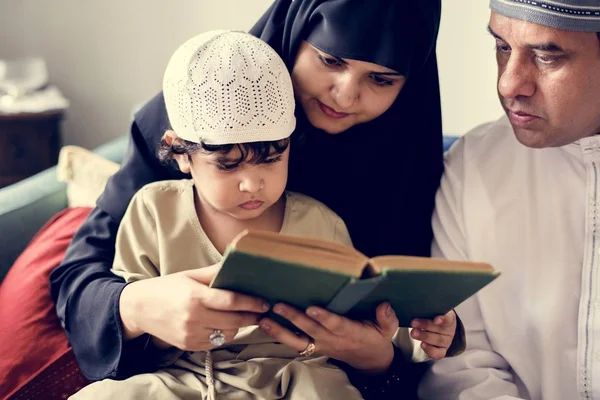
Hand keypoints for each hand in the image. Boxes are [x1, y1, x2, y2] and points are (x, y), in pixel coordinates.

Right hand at [119, 264, 268, 350]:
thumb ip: (214, 272)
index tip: (265, 302)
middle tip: (262, 312)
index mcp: (195, 296)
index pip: (231, 301)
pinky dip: (222, 335)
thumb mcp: (190, 275)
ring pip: (226, 334)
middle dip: (251, 316)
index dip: (251, 302)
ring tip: (242, 317)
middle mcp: (193, 317)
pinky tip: (223, 325)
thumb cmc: (167, 287)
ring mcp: (190, 333)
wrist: (139, 308)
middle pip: (233, 320)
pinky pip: (214, 343)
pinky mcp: (188, 345)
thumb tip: (237, 261)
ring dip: (237, 327)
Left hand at [259, 302, 397, 373]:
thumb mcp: (387, 329)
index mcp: (351, 332)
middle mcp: (332, 339)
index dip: (324, 317)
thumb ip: (386, 317)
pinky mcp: (314, 347)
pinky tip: (265, 326)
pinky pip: (295, 344)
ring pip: (297, 340)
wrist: (370, 361)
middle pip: (311, 330)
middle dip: (294, 318)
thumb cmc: (376, 338)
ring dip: (279, 331)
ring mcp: (321, 345)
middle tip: (278, 305)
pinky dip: (279, 336)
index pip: (336, 324)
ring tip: (263, 320)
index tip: (312, 308)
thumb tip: (384, 305)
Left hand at [410, 310, 456, 359]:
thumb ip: (428, 307)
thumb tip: (417, 303)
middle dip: (426, 326)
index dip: (443, 319)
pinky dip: (430, 350)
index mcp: (450, 317)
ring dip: (424, 336)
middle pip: (440, 329)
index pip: (448, 318)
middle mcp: (450, 330)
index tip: (436, 320)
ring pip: (438, 340)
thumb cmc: (433, 315)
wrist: (438, 325)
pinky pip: (438, 353)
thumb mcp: (433, 309)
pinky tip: (422, 345)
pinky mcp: (442, 350)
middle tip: (413, 323)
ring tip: (413, 333)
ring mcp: (447, 341)